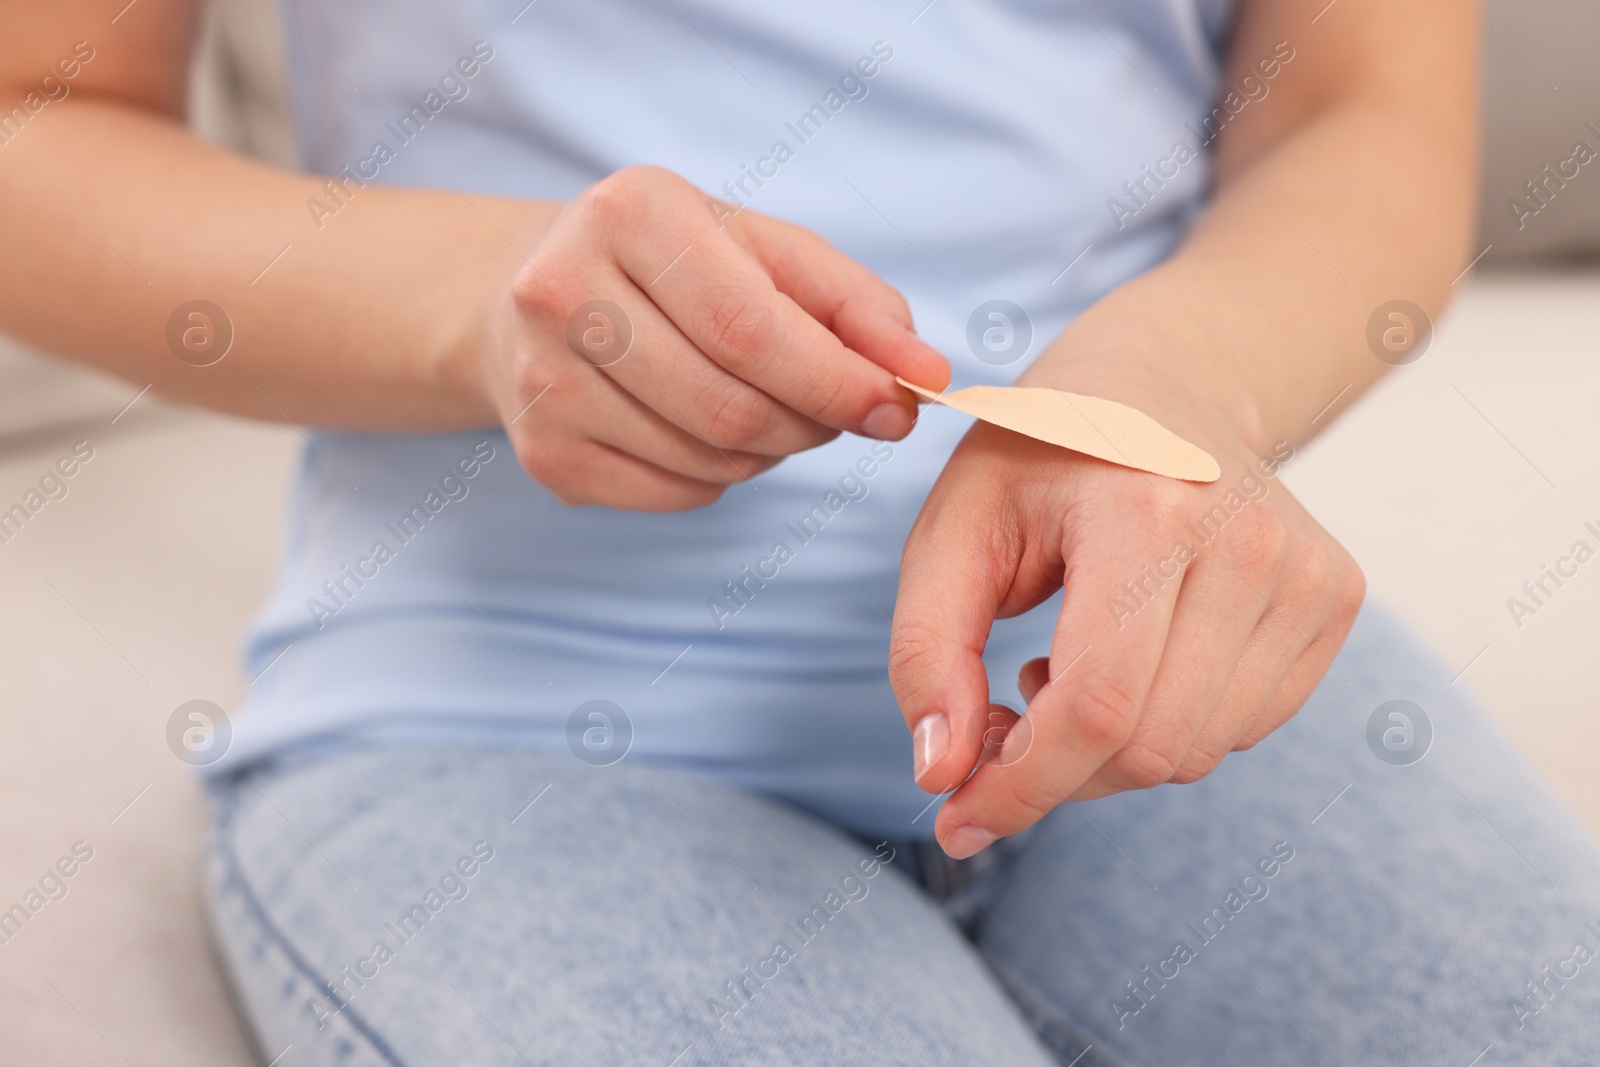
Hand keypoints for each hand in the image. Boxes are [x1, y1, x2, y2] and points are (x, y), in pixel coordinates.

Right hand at [479, 165, 948, 509]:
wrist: (530, 290)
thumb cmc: (674, 262)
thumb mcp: (765, 249)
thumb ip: (856, 304)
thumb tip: (924, 377)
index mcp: (630, 213)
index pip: (750, 329)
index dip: (837, 382)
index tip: (900, 407)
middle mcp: (564, 292)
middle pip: (731, 407)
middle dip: (810, 424)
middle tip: (835, 411)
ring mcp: (542, 382)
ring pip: (708, 461)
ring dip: (769, 453)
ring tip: (764, 407)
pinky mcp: (542, 454)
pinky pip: (674, 495)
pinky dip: (718, 479)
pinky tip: (704, 431)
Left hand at [888, 352, 1364, 858]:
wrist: (1161, 376)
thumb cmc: (1040, 454)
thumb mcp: (951, 529)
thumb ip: (927, 653)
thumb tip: (941, 775)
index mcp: (1146, 510)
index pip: (1098, 706)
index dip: (1023, 785)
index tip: (959, 819)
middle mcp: (1247, 540)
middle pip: (1151, 747)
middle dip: (1056, 773)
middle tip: (999, 723)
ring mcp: (1309, 570)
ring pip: (1197, 753)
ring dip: (1109, 750)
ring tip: (1062, 667)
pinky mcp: (1336, 596)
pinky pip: (1244, 728)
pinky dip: (1169, 724)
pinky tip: (1128, 659)